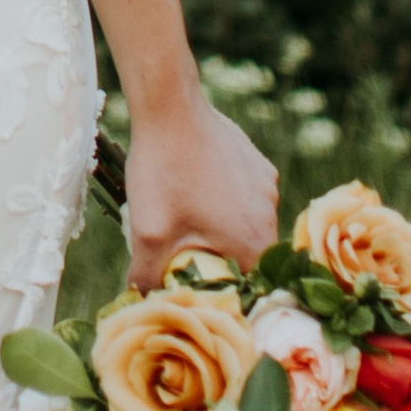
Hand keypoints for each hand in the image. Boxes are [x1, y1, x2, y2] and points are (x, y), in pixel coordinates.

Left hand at [124, 87, 277, 285]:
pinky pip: (245, 196)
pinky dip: (225, 201)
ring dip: (221, 229)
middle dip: (219, 261)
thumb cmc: (163, 170)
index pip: (246, 288)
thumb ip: (146, 277)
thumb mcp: (147, 232)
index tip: (195, 286)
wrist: (170, 107)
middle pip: (248, 256)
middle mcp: (270, 216)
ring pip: (246, 224)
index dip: (221, 292)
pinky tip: (193, 188)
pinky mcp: (257, 164)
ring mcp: (266, 186)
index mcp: (254, 242)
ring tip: (186, 218)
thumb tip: (139, 303)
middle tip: (185, 254)